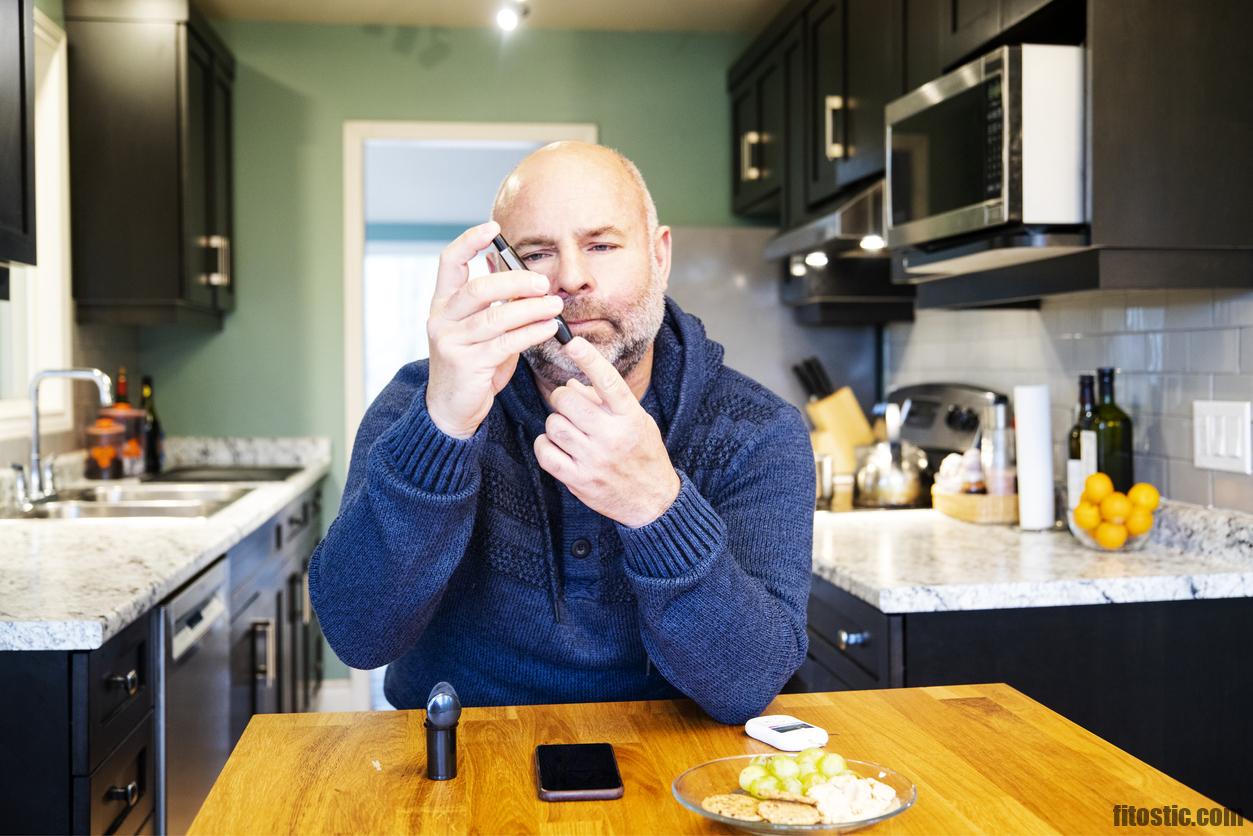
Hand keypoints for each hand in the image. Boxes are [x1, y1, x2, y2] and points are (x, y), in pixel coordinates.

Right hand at [426, 221, 563, 437]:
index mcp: (442, 303)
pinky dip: (531, 333)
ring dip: (531, 309)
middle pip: (478, 288)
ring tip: (556, 306)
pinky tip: (548, 327)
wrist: (452, 408)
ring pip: (496, 317)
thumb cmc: (473, 363)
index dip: (469, 241)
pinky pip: (505, 343)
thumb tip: (521, 272)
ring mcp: (451, 342)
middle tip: (543, 283)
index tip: (493, 228)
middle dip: (515, 282)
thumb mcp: (481, 328)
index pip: (449, 262)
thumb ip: (495, 303)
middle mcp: (441, 319)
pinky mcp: (466, 364)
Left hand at [533, 337, 680, 526]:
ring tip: (567, 429)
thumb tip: (572, 384)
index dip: (588, 358)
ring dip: (555, 423)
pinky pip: (546, 452)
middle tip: (567, 404)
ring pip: (554, 424)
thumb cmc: (643, 454)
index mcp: (630, 417)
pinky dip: (545, 445)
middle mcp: (612, 436)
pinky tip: (555, 445)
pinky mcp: (578, 479)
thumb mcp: (636, 420)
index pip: (608, 381)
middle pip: (568, 400)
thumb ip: (606, 402)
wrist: (653, 501)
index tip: (572, 342)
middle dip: (562, 397)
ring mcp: (594, 459)